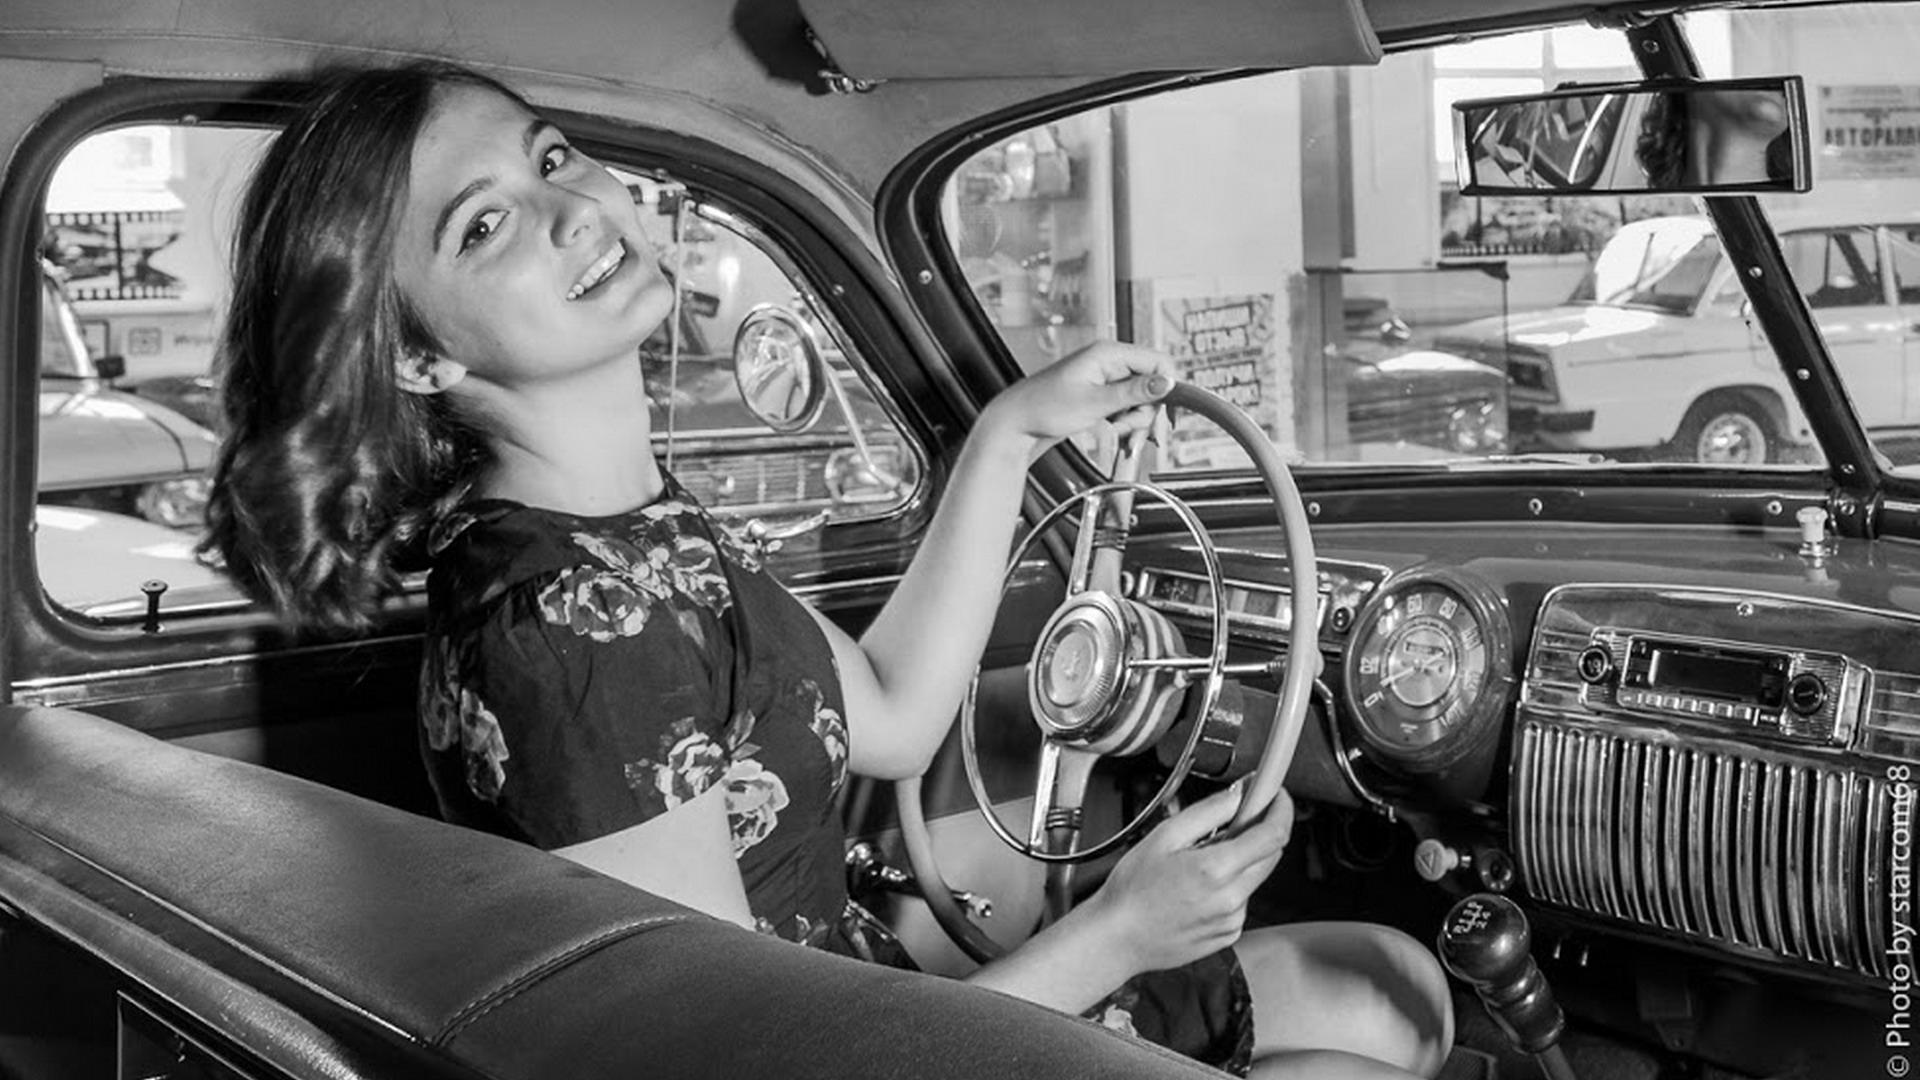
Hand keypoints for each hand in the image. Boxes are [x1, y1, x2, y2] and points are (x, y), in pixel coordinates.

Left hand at [977, 341, 1176, 458]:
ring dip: (1135, 420)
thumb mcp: (1095, 402)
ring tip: (1116, 431)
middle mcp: (1109, 361)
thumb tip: (1166, 383)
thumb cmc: (1044, 407)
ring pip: (1141, 398)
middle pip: (1152, 383)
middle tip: (1135, 431)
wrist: (1017, 422)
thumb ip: (1133, 393)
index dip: (1168, 387)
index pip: (1158, 361)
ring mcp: (1106, 378)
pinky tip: (1114, 431)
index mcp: (1108, 353)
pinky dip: (1125, 422)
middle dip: (1147, 411)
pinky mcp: (1101, 393)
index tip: (1167, 414)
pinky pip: (1127, 406)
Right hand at [1077, 782, 1294, 976]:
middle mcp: (1231, 898)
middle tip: (1234, 820)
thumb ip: (1208, 812)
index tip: (1277, 795)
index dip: (1281, 808)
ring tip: (1200, 862)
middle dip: (1261, 831)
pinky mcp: (1229, 933)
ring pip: (1255, 877)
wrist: (1118, 938)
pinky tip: (1198, 888)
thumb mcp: (1164, 836)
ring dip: (1241, 861)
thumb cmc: (1132, 891)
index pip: (1273, 834)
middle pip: (1271, 855)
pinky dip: (1230, 887)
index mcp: (1216, 869)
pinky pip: (1242, 901)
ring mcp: (1232, 920)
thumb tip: (1238, 796)